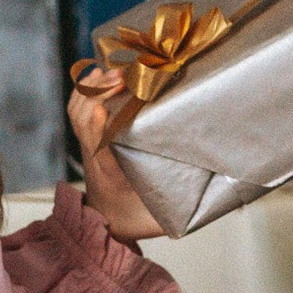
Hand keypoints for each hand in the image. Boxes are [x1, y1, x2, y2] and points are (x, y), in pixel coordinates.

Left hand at [67, 67, 168, 242]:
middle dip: (97, 94)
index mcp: (110, 176)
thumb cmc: (135, 218)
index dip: (96, 128)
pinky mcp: (87, 138)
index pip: (97, 149)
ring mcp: (87, 146)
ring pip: (77, 112)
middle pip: (83, 121)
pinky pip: (78, 109)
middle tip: (122, 76)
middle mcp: (93, 157)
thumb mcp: (157, 219)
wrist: (108, 222)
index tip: (104, 109)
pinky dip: (85, 89)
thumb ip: (178, 210)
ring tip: (114, 70)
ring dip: (92, 88)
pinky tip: (99, 73)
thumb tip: (214, 197)